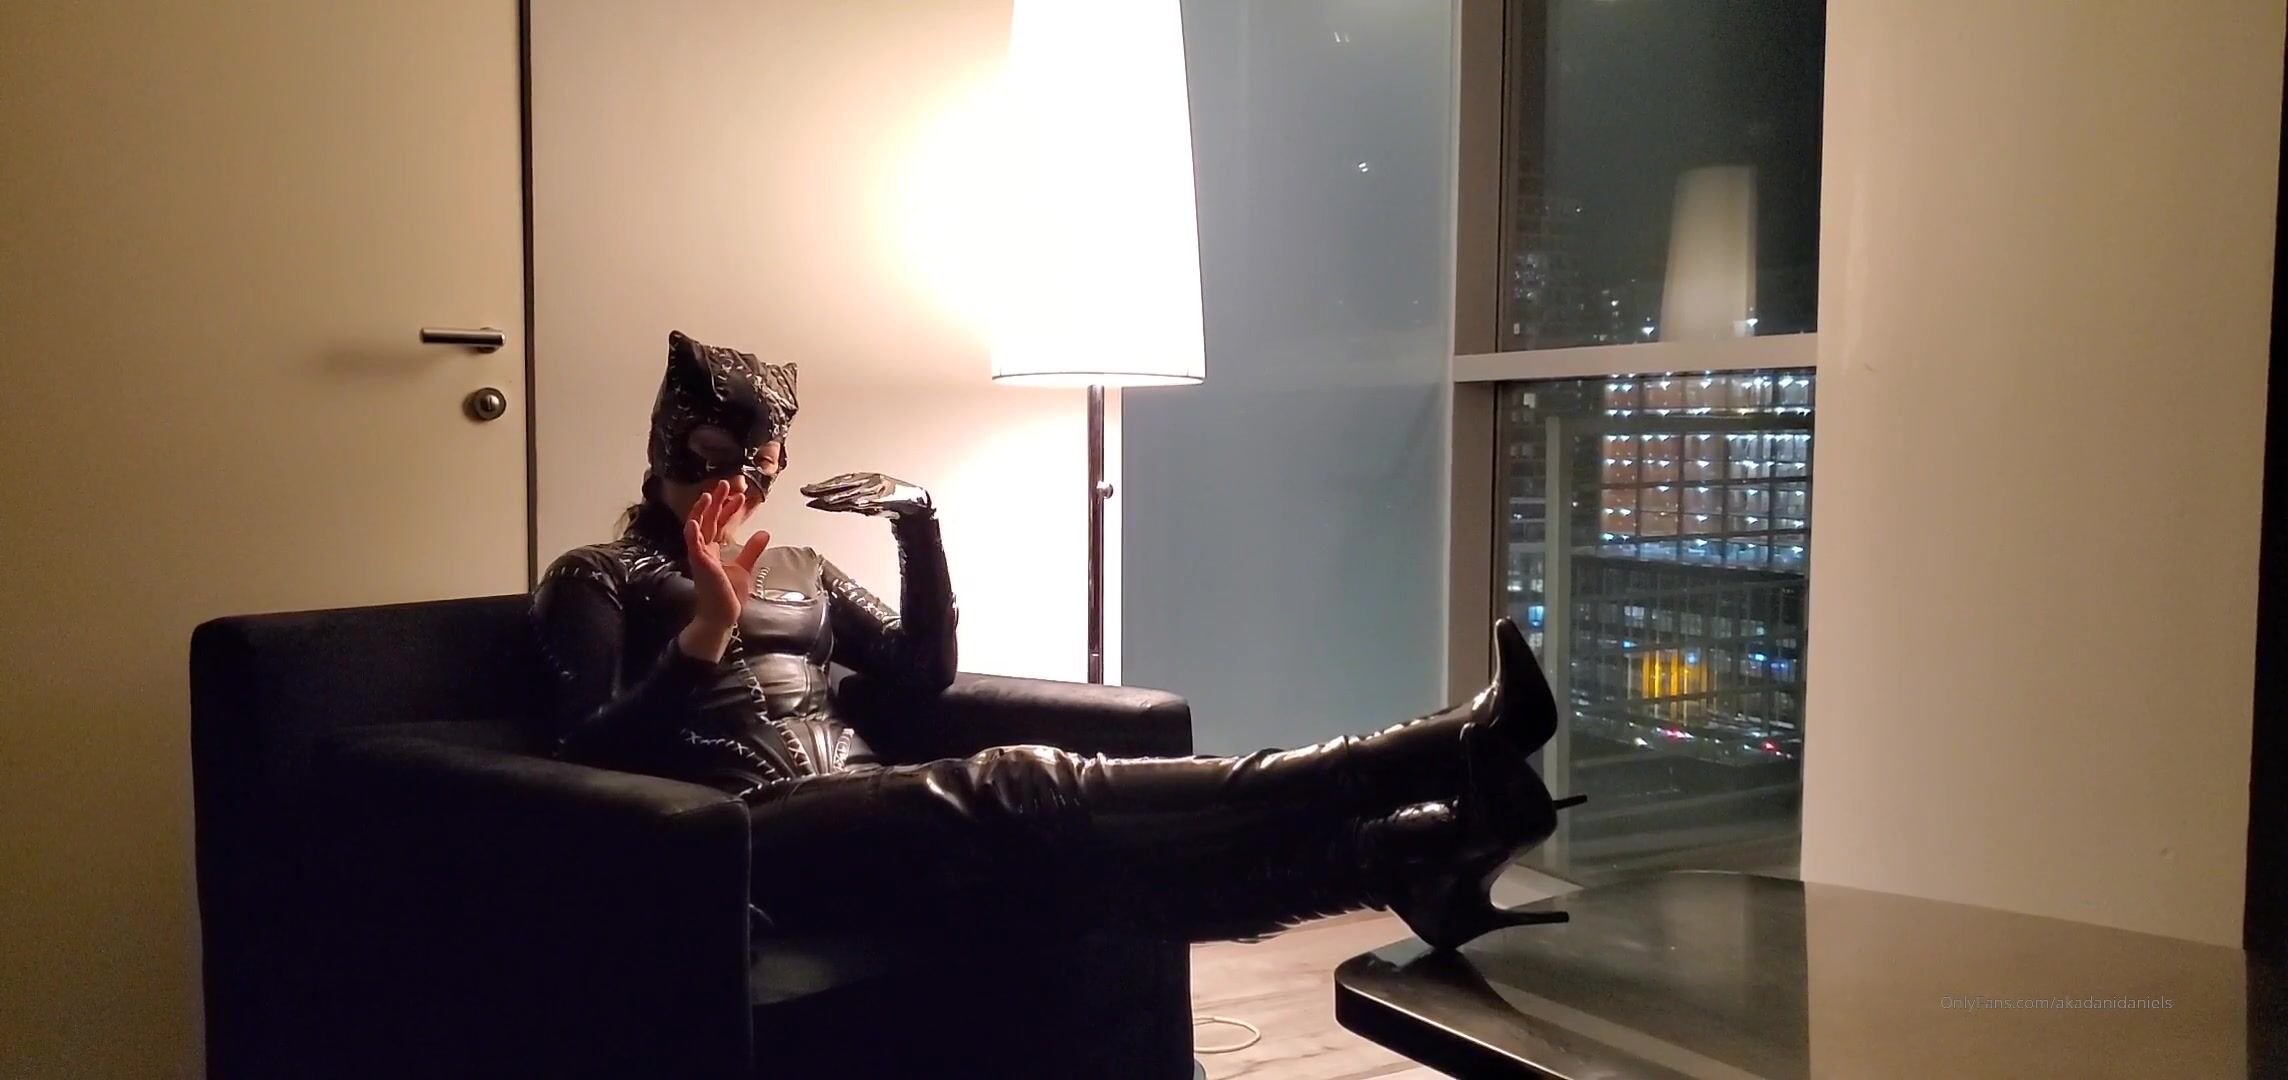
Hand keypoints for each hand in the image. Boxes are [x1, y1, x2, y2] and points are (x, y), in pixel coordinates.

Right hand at [683, 478, 768, 653]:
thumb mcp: (745, 567)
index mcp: (712, 549)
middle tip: (727, 484)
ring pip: (697, 526)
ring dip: (703, 510)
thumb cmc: (728, 595)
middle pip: (708, 519)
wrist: (722, 616)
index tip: (740, 496)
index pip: (719, 522)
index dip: (728, 508)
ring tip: (711, 494)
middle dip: (716, 501)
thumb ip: (752, 549)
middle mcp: (703, 549)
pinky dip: (692, 531)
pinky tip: (694, 520)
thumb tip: (764, 532)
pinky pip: (692, 544)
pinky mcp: (699, 563)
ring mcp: (700, 555)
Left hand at [799, 472, 933, 519]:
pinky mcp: (886, 496)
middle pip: (841, 485)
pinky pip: (871, 499)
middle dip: (823, 489)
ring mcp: (877, 487)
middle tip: (806, 491)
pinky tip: (852, 503)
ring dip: (839, 496)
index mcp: (861, 479)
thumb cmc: (889, 502)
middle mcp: (867, 480)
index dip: (822, 486)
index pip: (837, 483)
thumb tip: (826, 504)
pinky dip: (862, 501)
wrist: (914, 502)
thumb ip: (848, 502)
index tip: (806, 490)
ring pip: (854, 492)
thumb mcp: (864, 502)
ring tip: (823, 500)